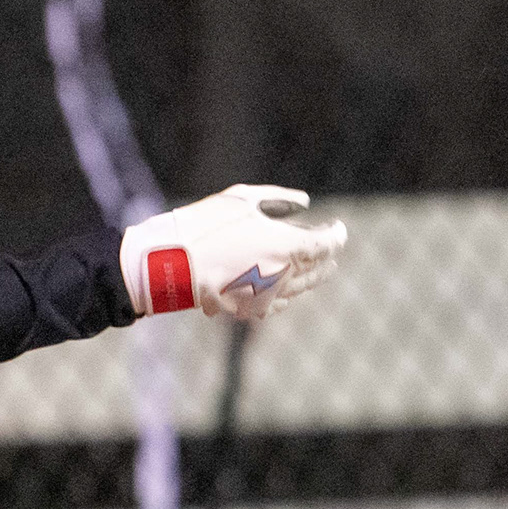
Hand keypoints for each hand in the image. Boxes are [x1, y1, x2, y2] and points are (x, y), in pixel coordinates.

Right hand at [121, 183, 348, 321]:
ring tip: (319, 269)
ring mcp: (267, 296)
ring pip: (300, 288)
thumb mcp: (242, 198)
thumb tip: (303, 202)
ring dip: (311, 276)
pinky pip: (277, 304)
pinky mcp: (249, 310)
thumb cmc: (205, 225)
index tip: (336, 226)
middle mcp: (284, 275)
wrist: (171, 263)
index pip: (328, 243)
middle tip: (331, 249)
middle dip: (326, 256)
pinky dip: (286, 294)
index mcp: (287, 246)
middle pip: (318, 267)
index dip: (336, 234)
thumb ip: (278, 199)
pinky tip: (286, 290)